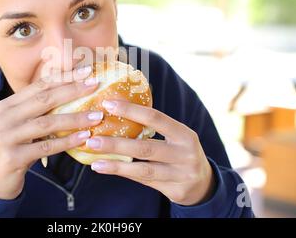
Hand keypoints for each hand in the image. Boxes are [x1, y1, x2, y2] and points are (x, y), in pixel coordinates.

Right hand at [0, 65, 103, 199]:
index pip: (39, 86)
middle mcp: (4, 117)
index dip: (64, 77)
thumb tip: (73, 93)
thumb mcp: (22, 125)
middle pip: (44, 100)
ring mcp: (6, 136)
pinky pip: (46, 147)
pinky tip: (84, 138)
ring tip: (97, 116)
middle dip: (72, 90)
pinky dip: (67, 142)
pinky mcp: (12, 156)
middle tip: (95, 84)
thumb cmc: (15, 148)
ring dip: (75, 118)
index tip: (86, 71)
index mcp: (7, 105)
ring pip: (47, 123)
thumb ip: (39, 111)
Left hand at [86, 100, 215, 205]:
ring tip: (95, 160)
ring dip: (116, 164)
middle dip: (117, 144)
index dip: (131, 110)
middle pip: (146, 147)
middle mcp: (185, 153)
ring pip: (143, 169)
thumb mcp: (176, 136)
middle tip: (92, 139)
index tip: (108, 104)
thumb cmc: (180, 152)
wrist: (203, 184)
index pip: (155, 118)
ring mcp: (181, 174)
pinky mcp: (175, 190)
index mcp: (184, 133)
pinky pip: (144, 180)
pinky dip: (123, 173)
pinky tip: (105, 168)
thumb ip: (154, 126)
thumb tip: (118, 106)